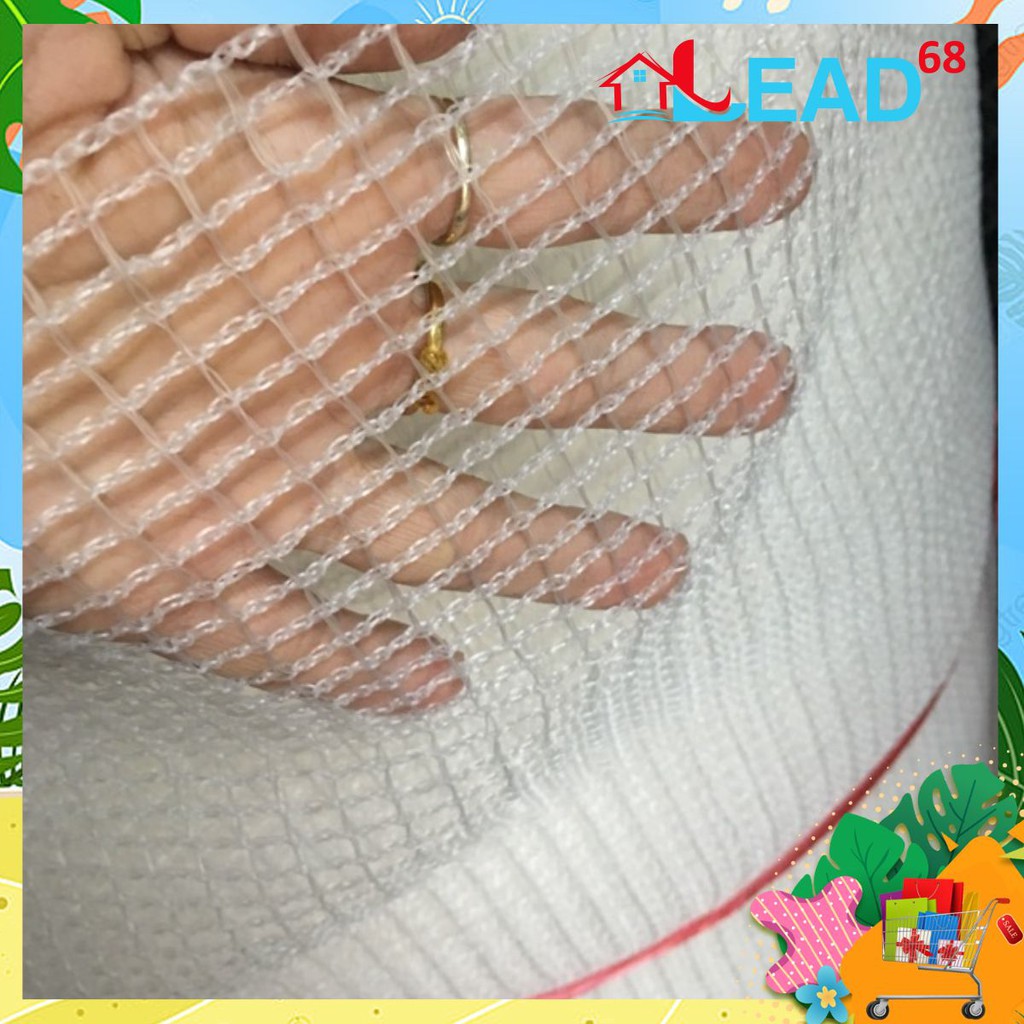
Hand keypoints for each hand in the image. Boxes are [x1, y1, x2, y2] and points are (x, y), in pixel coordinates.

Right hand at [23, 25, 810, 710]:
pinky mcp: (180, 576)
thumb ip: (296, 23)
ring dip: (568, 555)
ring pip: (460, 531)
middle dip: (675, 379)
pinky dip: (364, 667)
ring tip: (661, 571)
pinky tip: (432, 686)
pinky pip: (295, 640)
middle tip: (764, 392)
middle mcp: (335, 353)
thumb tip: (458, 14)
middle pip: (555, 370)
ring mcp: (267, 481)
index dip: (689, 170)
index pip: (568, 179)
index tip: (780, 180)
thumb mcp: (114, 31)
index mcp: (329, 201)